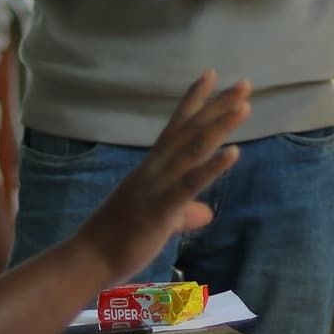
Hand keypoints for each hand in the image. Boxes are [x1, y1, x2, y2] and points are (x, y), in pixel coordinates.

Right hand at [76, 71, 249, 281]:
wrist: (88, 258)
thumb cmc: (117, 240)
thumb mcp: (159, 222)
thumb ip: (183, 213)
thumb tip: (205, 214)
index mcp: (153, 167)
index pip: (177, 126)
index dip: (194, 100)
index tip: (211, 74)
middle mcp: (155, 168)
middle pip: (191, 129)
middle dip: (218, 105)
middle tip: (245, 83)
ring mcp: (157, 185)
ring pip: (193, 148)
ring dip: (220, 125)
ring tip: (244, 105)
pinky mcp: (161, 207)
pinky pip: (190, 183)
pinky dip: (212, 166)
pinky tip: (234, 152)